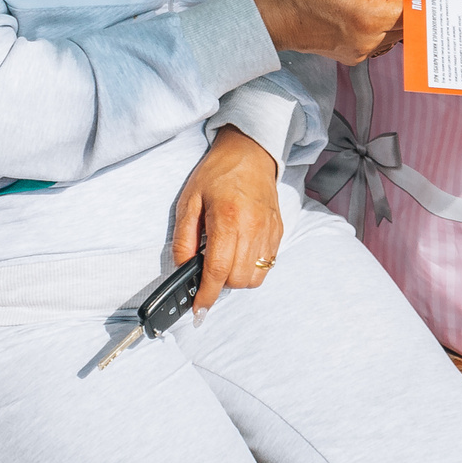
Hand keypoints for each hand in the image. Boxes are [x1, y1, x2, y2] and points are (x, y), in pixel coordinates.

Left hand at [172, 126, 282, 315]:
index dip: (206, 295)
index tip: (198, 310)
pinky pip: (268, 265)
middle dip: (220, 285)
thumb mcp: (189, 201)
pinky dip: (252, 268)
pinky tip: (240, 253)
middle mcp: (253, 228)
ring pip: (255, 278)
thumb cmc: (217, 174)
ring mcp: (269, 231)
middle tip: (208, 272)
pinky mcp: (278, 231)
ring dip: (237, 279)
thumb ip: (183, 238)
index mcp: (228, 219)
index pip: (218, 270)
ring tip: (225, 262)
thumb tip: (182, 268)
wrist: (250, 152)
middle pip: (237, 279)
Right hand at [252, 0, 411, 64]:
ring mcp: (363, 52)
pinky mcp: (355, 56)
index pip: (411, 8)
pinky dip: (381, 26)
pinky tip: (370, 11)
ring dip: (395, 16)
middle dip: (409, 5)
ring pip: (394, 33)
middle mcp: (370, 42)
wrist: (280, 19)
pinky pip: (380, 40)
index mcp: (370, 20)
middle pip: (406, 24)